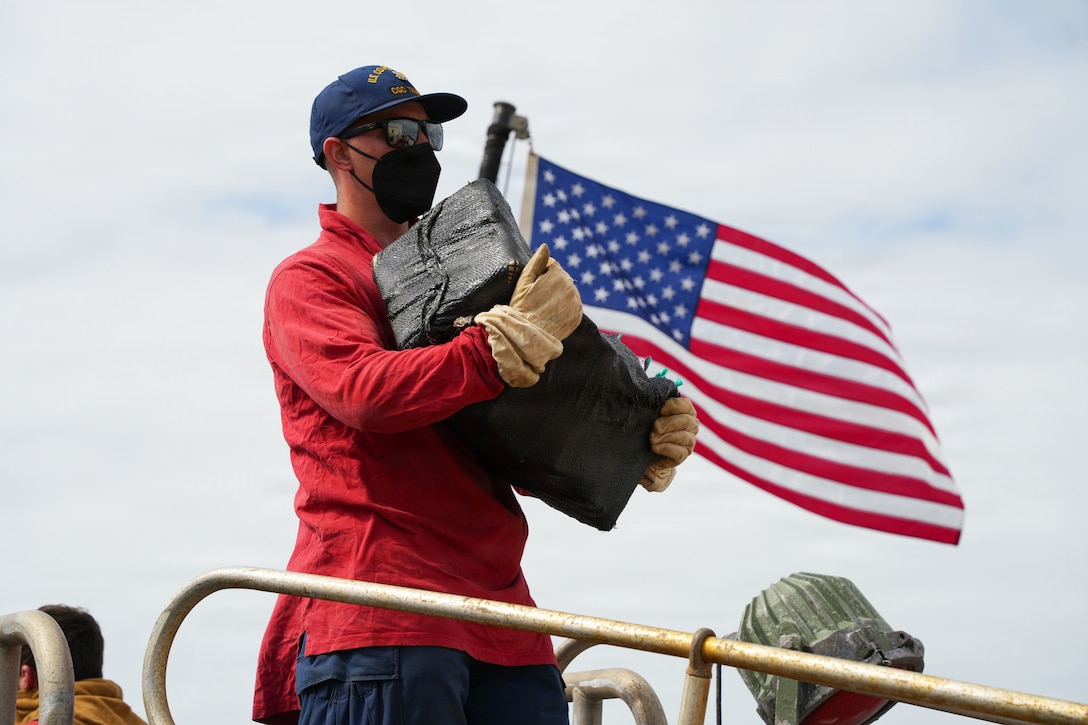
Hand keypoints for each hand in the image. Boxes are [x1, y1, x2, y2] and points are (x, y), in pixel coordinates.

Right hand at [475, 244, 581, 387]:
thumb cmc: (521, 308)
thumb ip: (536, 262)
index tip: (532, 287)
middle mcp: (571, 288)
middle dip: (550, 285)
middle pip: (562, 278)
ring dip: (558, 296)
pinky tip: (551, 314)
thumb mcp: (524, 282)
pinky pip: (572, 306)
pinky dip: (564, 308)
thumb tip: (545, 246)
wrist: (527, 336)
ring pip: (567, 292)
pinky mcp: (577, 317)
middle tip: (536, 299)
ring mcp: (576, 303)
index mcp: (559, 276)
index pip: (552, 266)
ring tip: (543, 307)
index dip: (540, 275)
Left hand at [640, 397, 698, 491]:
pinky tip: (654, 447)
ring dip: (664, 437)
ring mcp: (689, 441)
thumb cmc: (648, 428)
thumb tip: (650, 394)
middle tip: (654, 427)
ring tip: (651, 438)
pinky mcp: (682, 455)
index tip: (660, 410)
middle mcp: (691, 425)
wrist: (645, 452)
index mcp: (685, 411)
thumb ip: (655, 404)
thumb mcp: (651, 413)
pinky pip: (678, 452)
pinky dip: (664, 448)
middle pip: (686, 421)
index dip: (672, 406)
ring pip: (683, 437)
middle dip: (668, 423)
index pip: (685, 404)